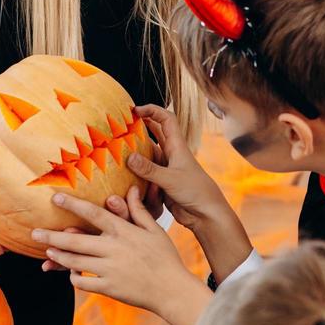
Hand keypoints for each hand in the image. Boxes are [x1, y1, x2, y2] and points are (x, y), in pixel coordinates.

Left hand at [33, 188, 210, 324]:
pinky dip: (74, 278)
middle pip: (75, 241)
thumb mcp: (155, 230)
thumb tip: (131, 188)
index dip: (73, 205)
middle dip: (51, 236)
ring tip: (48, 251)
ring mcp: (109, 270)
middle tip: (34, 232)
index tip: (55, 198)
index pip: (94, 214)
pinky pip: (83, 282)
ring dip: (58, 256)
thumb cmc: (165, 258)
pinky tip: (72, 273)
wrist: (172, 290)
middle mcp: (113, 249)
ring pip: (75, 262)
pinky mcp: (108, 288)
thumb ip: (138, 210)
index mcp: (124, 232)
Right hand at [129, 105, 228, 231]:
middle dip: (142, 124)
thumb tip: (129, 156)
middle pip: (156, 132)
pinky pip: (147, 171)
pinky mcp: (162, 181)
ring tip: (119, 146)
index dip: (152, 110)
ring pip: (149, 152)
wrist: (206, 214)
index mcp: (177, 146)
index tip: (135, 110)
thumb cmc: (196, 192)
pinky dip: (137, 169)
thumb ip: (149, 169)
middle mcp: (171, 154)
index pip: (166, 119)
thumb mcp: (170, 179)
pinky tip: (125, 170)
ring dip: (137, 148)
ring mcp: (166, 167)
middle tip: (123, 123)